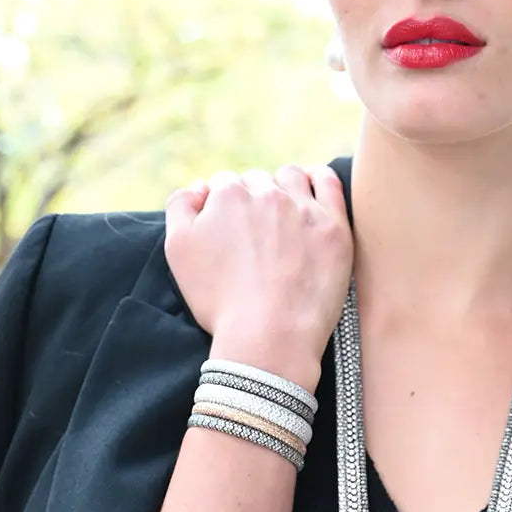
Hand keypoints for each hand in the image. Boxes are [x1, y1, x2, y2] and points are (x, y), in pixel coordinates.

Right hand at [164, 165, 353, 383]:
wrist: (269, 335)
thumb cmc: (220, 300)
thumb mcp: (178, 250)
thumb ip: (181, 206)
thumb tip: (200, 187)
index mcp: (227, 195)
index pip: (224, 186)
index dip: (224, 207)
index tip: (232, 231)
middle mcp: (266, 194)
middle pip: (257, 182)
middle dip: (254, 200)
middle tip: (257, 233)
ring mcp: (303, 208)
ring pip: (291, 177)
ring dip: (284, 186)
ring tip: (284, 213)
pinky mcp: (333, 226)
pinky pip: (328, 184)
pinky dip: (319, 179)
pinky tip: (314, 190)